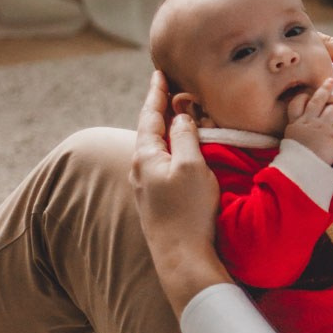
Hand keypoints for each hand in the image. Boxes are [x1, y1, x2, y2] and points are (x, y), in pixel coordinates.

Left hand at [131, 72, 229, 314]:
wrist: (182, 259)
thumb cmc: (189, 212)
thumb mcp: (192, 167)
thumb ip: (186, 137)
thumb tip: (181, 116)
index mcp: (146, 156)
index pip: (150, 115)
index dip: (157, 93)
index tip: (160, 72)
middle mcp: (140, 170)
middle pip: (149, 130)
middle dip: (159, 109)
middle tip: (169, 88)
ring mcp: (146, 188)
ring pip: (155, 149)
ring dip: (165, 130)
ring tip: (177, 115)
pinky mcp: (156, 203)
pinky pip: (162, 165)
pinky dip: (170, 149)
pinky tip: (179, 152)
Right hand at [283, 80, 332, 163]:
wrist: (302, 169)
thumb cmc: (296, 158)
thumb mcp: (290, 140)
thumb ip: (295, 129)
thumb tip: (295, 126)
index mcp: (295, 123)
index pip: (296, 103)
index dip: (302, 97)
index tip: (307, 94)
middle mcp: (308, 121)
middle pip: (317, 99)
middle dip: (325, 89)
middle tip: (331, 80)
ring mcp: (321, 127)